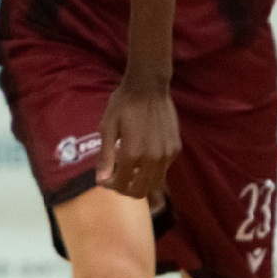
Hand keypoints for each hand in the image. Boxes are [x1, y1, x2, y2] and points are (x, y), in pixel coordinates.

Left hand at [96, 78, 179, 197]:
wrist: (149, 86)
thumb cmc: (124, 104)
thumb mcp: (108, 127)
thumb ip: (105, 156)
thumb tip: (101, 179)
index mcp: (132, 154)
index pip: (121, 185)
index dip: (109, 185)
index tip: (103, 179)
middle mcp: (153, 158)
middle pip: (140, 191)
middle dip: (125, 189)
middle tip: (116, 179)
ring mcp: (167, 154)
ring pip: (155, 184)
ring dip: (140, 183)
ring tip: (129, 170)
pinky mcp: (175, 148)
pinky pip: (164, 170)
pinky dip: (152, 171)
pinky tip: (143, 157)